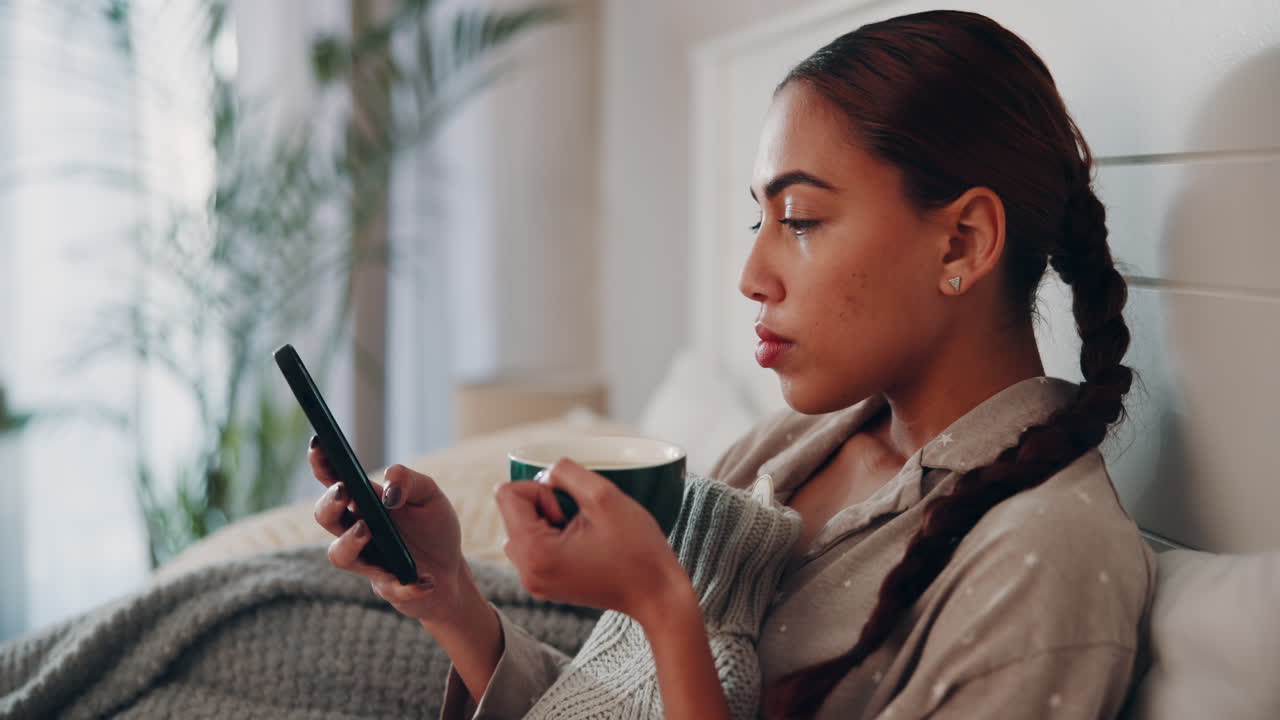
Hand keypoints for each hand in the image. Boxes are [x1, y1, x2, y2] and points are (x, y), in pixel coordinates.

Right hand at [310, 440, 465, 622]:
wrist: (450, 570)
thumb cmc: (433, 527)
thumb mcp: (430, 495)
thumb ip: (409, 481)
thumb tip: (388, 491)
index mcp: (365, 502)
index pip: (334, 480)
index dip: (322, 463)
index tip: (318, 443)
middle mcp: (357, 530)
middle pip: (325, 516)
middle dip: (329, 503)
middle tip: (344, 491)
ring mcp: (368, 560)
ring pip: (339, 556)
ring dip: (349, 543)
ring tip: (367, 529)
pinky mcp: (387, 587)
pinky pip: (390, 588)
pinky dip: (408, 585)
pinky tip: (426, 579)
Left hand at [494, 459, 689, 627]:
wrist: (658, 594)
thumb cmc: (638, 551)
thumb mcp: (605, 497)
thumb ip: (567, 473)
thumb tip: (546, 472)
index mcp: (534, 553)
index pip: (507, 494)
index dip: (541, 488)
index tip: (570, 507)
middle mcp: (526, 572)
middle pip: (511, 510)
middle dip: (545, 504)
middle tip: (580, 521)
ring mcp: (535, 582)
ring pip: (522, 527)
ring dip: (549, 519)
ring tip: (582, 533)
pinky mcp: (546, 584)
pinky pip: (534, 545)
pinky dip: (554, 535)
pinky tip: (584, 544)